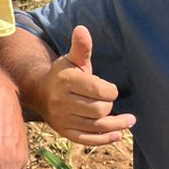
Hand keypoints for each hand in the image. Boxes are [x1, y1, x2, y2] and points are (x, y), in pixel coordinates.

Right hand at [39, 26, 134, 145]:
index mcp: (66, 81)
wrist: (39, 92)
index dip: (111, 91)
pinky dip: (104, 139)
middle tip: (110, 102)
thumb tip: (82, 29)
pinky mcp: (64, 131)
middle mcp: (62, 101)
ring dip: (116, 125)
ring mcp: (62, 118)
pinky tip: (117, 135)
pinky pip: (87, 139)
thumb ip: (81, 47)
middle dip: (110, 106)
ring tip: (128, 121)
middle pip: (100, 110)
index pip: (100, 91)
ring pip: (96, 126)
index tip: (111, 89)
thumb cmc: (63, 74)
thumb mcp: (72, 59)